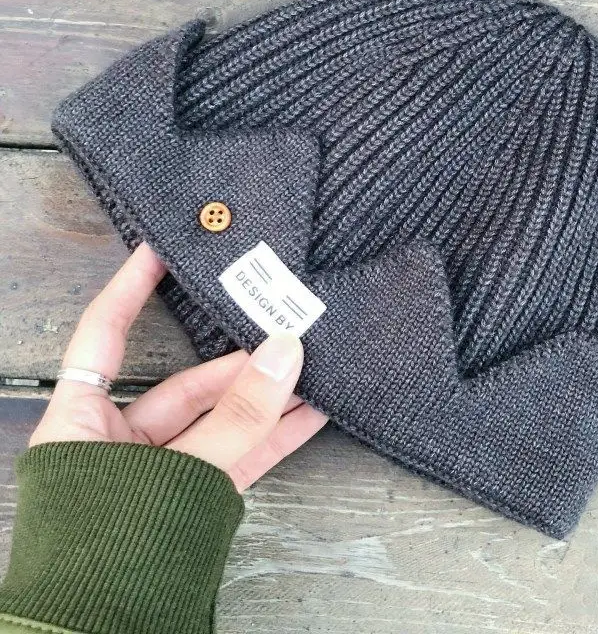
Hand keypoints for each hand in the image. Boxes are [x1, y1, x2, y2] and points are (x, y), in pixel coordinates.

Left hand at [30, 243, 327, 490]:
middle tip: (284, 325)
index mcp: (81, 422)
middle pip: (184, 384)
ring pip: (221, 420)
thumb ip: (237, 417)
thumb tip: (286, 351)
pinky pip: (239, 456)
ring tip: (313, 363)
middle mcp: (119, 440)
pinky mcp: (196, 497)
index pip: (104, 336)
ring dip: (268, 397)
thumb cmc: (109, 552)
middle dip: (240, 360)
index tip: (162, 247)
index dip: (131, 288)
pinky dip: (275, 436)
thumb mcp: (176, 475)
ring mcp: (163, 471)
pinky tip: (312, 412)